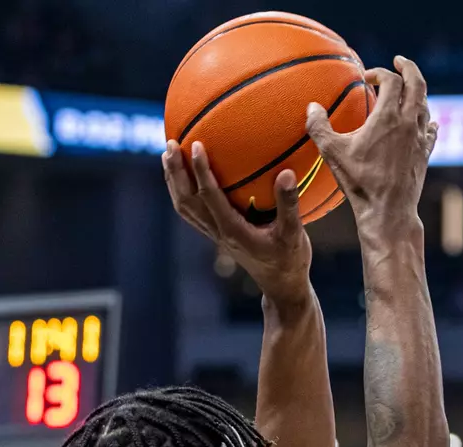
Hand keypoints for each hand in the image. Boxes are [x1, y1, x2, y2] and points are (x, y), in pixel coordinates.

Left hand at [162, 140, 311, 307]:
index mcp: (234, 231)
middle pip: (187, 202)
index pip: (210, 197)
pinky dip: (184, 191)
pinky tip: (185, 176)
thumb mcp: (294, 233)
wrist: (282, 286)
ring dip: (174, 181)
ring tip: (168, 154)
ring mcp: (216, 235)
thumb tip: (286, 172)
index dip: (201, 171)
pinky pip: (194, 212)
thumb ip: (289, 204)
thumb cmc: (290, 260)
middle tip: (170, 144)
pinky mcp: (218, 236)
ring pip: (185, 207)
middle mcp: (219, 233)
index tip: (196, 145)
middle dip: (176, 173)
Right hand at [305, 56, 436, 231]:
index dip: (379, 72)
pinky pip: (432, 131)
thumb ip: (319, 127)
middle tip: (399, 61)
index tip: (367, 77)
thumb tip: (312, 107)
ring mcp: (420, 140)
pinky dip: (428, 121)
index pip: (390, 80)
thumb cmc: (361, 183)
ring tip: (407, 91)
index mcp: (388, 117)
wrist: (388, 212)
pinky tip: (428, 122)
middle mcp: (409, 123)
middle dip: (408, 68)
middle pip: (417, 84)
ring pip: (425, 106)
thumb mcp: (333, 153)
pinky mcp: (425, 156)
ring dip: (416, 94)